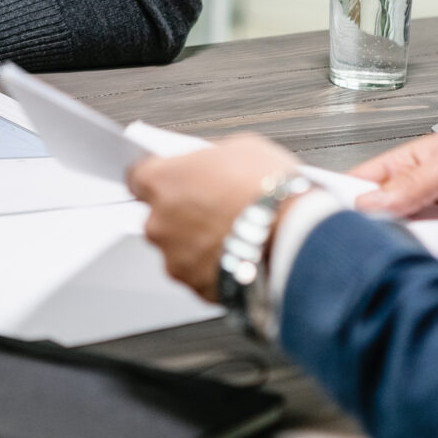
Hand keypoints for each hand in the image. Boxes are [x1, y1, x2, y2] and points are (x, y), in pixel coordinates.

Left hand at [127, 134, 301, 300]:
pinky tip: (242, 254)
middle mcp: (159, 223)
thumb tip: (208, 163)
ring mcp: (175, 260)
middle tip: (218, 206)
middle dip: (183, 212)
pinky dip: (216, 267)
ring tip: (236, 233)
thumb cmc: (272, 192)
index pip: (139, 175)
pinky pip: (200, 274)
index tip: (176, 178)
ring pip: (179, 248)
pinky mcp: (197, 289)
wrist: (299, 240)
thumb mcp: (241, 148)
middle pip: (159, 215)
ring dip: (199, 242)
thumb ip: (210, 157)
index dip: (162, 176)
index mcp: (162, 181)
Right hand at [348, 124, 437, 274]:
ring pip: (417, 253)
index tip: (332, 217)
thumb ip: (414, 184)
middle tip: (396, 239)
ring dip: (428, 255)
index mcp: (412, 168)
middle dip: (388, 237)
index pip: (364, 185)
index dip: (344, 200)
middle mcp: (425, 202)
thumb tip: (369, 202)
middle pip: (386, 227)